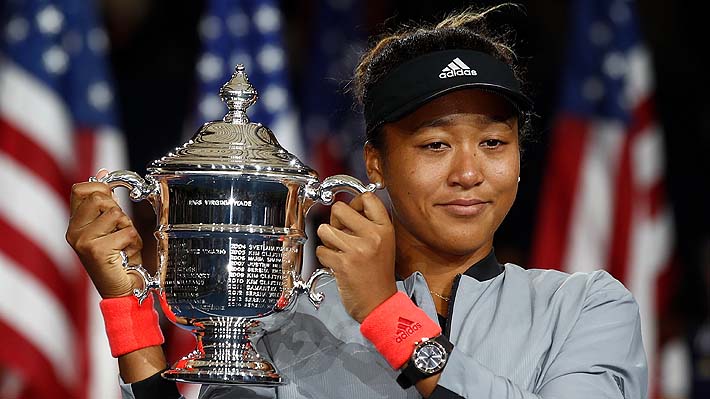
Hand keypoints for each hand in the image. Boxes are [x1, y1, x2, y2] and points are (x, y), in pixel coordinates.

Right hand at [65, 169, 142, 297]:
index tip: (113, 199)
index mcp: (75, 224)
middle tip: (119, 230)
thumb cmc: (119, 261)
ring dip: (128, 228)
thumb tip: (102, 174)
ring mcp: (82, 241)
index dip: (101, 187)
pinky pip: (126, 232)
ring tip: (123, 244)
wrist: (123, 292)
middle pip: (99, 196)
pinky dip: (134, 243)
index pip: (80, 189)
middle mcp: (74, 232)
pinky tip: (126, 255)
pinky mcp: (95, 250)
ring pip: (115, 213)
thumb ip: (105, 203)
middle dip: (118, 210)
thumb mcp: (111, 227)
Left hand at [316, 192, 396, 322]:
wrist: (379, 304)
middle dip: (335, 221)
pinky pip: (321, 250)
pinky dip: (324, 257)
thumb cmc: (378, 275)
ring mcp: (357, 250)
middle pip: (340, 209)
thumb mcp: (383, 243)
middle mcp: (373, 236)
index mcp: (385, 229)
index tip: (351, 212)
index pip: (367, 198)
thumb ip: (367, 224)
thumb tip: (343, 209)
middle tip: (341, 235)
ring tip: (338, 250)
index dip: (354, 202)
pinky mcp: (343, 264)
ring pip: (325, 229)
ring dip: (327, 241)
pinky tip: (336, 264)